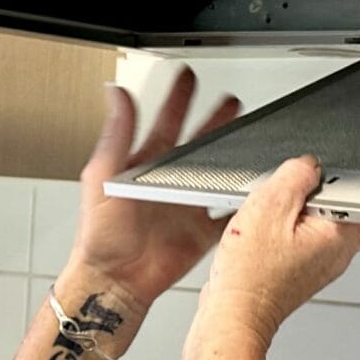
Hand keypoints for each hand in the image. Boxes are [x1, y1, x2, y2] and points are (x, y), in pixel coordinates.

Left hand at [64, 69, 243, 317]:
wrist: (116, 281)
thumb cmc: (101, 238)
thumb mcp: (103, 177)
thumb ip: (116, 135)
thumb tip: (115, 94)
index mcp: (143, 165)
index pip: (165, 122)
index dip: (177, 99)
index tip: (187, 78)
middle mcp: (168, 183)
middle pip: (198, 142)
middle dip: (214, 120)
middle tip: (231, 102)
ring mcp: (187, 206)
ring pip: (217, 173)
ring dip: (234, 155)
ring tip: (249, 135)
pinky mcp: (202, 231)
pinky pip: (228, 213)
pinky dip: (244, 203)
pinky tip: (258, 189)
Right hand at [194, 156, 359, 347]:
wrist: (234, 316)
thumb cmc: (251, 276)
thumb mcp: (269, 207)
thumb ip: (296, 176)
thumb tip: (310, 165)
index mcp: (341, 235)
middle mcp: (339, 253)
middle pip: (352, 210)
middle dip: (332, 190)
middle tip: (305, 185)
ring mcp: (322, 263)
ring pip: (326, 222)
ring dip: (305, 208)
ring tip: (275, 211)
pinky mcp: (303, 270)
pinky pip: (306, 237)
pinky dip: (290, 225)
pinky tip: (266, 227)